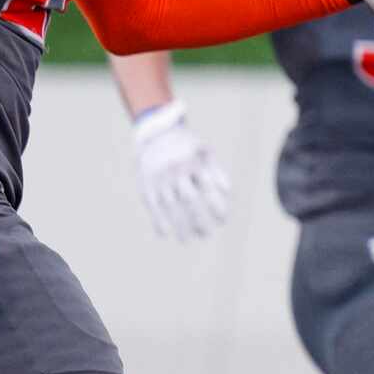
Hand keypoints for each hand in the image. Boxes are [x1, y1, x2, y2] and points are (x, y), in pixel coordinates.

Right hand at [131, 101, 231, 241]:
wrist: (155, 133)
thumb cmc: (186, 146)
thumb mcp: (204, 152)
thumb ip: (217, 171)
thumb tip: (228, 192)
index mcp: (193, 161)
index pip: (208, 188)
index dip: (217, 206)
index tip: (223, 220)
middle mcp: (175, 170)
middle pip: (189, 200)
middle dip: (199, 220)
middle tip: (207, 234)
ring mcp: (158, 177)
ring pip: (170, 206)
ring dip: (179, 225)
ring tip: (187, 240)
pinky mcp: (145, 183)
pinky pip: (152, 205)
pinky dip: (158, 220)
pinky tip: (165, 234)